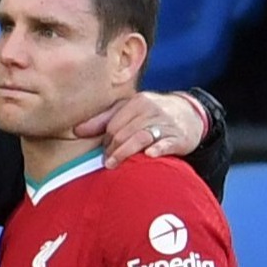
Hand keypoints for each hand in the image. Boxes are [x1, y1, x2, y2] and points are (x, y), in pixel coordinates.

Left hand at [72, 91, 203, 168]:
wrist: (190, 114)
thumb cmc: (152, 114)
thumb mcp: (130, 110)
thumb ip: (104, 119)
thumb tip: (76, 130)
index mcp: (137, 102)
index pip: (114, 124)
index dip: (106, 141)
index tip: (104, 153)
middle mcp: (151, 110)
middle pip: (125, 132)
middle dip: (113, 149)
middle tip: (107, 163)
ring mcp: (166, 123)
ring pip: (141, 137)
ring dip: (125, 152)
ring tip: (113, 165)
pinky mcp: (179, 137)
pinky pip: (166, 143)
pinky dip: (157, 149)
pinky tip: (149, 156)